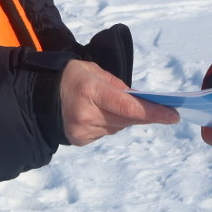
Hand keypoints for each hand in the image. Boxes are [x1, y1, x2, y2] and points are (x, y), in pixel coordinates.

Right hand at [59, 59, 177, 146]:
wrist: (38, 97)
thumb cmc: (69, 77)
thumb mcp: (92, 70)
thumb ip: (117, 85)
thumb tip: (141, 100)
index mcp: (90, 91)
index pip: (128, 107)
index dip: (153, 113)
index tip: (173, 116)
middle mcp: (86, 114)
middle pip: (126, 120)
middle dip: (145, 115)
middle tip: (164, 111)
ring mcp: (82, 131)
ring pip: (118, 128)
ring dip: (124, 119)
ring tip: (115, 105)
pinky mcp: (80, 140)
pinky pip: (106, 132)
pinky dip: (110, 124)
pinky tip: (100, 114)